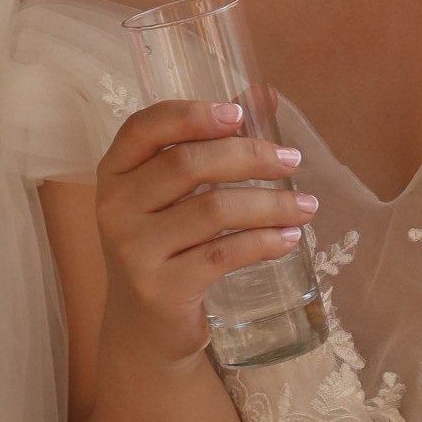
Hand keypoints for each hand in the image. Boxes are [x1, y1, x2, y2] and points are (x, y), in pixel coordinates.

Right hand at [94, 99, 315, 367]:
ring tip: (306, 205)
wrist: (143, 326)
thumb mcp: (174, 195)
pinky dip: (263, 242)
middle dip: (250, 156)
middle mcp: (115, 207)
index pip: (144, 127)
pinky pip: (222, 255)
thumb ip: (213, 142)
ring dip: (270, 203)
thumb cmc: (166, 245)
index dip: (192, 114)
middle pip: (188, 164)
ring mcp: (133, 250)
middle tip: (292, 160)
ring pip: (213, 210)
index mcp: (114, 172)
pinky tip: (289, 237)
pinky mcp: (160, 288)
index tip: (239, 114)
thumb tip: (265, 94)